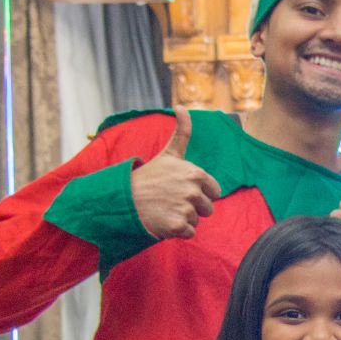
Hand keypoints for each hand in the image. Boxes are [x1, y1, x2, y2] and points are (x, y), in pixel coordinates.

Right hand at [131, 106, 221, 239]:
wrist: (125, 198)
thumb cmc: (150, 176)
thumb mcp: (169, 153)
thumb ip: (182, 132)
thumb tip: (181, 106)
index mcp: (196, 173)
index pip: (215, 192)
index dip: (200, 192)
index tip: (182, 189)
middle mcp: (193, 191)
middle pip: (207, 208)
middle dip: (193, 207)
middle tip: (172, 200)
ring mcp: (185, 208)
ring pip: (197, 221)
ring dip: (184, 219)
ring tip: (165, 208)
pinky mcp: (177, 226)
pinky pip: (189, 233)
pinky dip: (177, 231)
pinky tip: (163, 219)